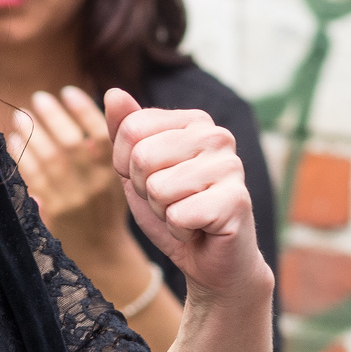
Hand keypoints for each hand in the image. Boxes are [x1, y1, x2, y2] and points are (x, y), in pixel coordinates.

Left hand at [8, 87, 127, 254]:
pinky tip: (13, 139)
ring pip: (49, 159)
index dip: (84, 110)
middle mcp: (96, 187)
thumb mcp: (118, 179)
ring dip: (32, 132)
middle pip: (72, 144)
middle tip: (38, 98)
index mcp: (116, 174)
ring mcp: (73, 199)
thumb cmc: (107, 207)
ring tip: (21, 115)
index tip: (68, 91)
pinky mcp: (53, 210)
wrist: (102, 253)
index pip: (103, 135)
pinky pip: (33, 176)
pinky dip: (21, 155)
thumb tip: (90, 103)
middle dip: (53, 117)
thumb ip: (105, 147)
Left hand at [105, 89, 270, 304]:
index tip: (147, 178)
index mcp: (193, 121)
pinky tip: (197, 228)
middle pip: (142, 156)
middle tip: (167, 200)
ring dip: (161, 210)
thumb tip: (113, 92)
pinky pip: (178, 214)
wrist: (208, 258)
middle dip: (142, 188)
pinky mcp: (237, 202)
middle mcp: (217, 136)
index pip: (131, 127)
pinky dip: (178, 229)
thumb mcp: (135, 167)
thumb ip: (124, 130)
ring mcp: (232, 167)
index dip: (125, 163)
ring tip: (184, 212)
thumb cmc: (170, 207)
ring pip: (157, 187)